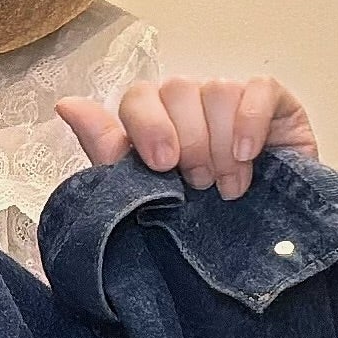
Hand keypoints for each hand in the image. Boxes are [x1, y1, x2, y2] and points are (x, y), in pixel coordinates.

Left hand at [57, 73, 317, 200]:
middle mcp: (190, 103)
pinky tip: (248, 156)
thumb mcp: (145, 195)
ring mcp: (231, 98)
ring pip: (218, 90)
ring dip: (221, 145)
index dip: (148, 125)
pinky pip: (258, 89)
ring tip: (228, 187)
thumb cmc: (196, 223)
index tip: (162, 164)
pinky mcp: (272, 100)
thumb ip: (107, 150)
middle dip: (189, 142)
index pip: (139, 96)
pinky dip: (250, 122)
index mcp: (154, 121)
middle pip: (178, 89)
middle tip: (199, 184)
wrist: (260, 248)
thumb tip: (65, 105)